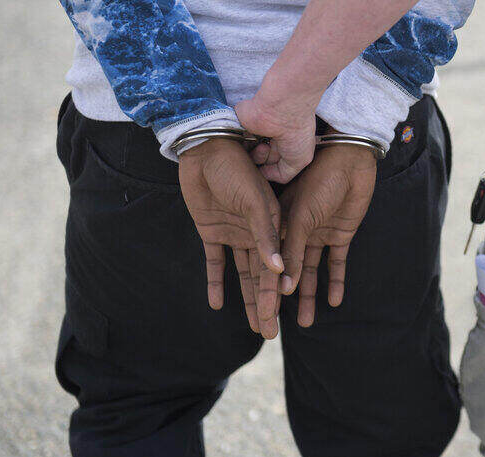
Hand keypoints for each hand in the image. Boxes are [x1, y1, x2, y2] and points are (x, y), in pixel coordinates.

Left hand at [178, 138, 284, 336]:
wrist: (204, 150)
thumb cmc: (236, 170)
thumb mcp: (255, 201)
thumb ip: (266, 235)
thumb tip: (279, 271)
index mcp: (272, 226)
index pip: (275, 268)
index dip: (275, 296)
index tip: (277, 321)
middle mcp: (256, 233)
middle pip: (261, 277)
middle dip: (265, 305)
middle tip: (268, 334)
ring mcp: (234, 234)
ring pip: (242, 274)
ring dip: (246, 299)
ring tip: (254, 325)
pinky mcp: (212, 232)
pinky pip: (215, 262)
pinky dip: (216, 282)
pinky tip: (217, 303)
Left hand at [236, 86, 316, 183]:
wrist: (282, 110)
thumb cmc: (297, 132)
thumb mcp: (300, 160)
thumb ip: (283, 174)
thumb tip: (264, 174)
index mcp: (284, 141)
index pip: (272, 162)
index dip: (273, 166)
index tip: (277, 162)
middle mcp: (268, 136)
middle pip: (258, 159)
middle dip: (264, 160)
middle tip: (270, 149)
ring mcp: (252, 131)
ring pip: (245, 154)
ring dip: (254, 154)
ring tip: (263, 144)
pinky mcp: (237, 125)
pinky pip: (232, 144)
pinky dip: (239, 146)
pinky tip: (251, 139)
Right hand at [278, 142, 376, 326]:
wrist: (351, 158)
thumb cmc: (319, 180)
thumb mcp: (300, 216)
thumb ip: (291, 251)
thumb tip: (282, 288)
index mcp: (279, 224)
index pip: (268, 262)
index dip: (263, 287)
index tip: (260, 312)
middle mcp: (295, 231)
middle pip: (288, 271)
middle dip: (282, 299)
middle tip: (275, 327)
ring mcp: (318, 233)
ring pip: (311, 271)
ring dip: (310, 295)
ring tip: (307, 323)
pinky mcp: (341, 233)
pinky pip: (337, 262)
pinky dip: (335, 281)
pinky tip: (333, 301)